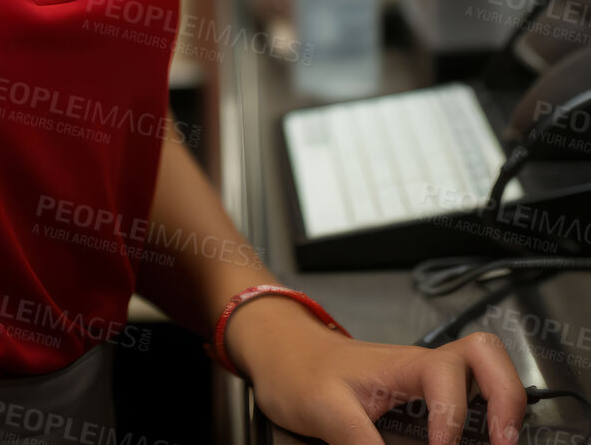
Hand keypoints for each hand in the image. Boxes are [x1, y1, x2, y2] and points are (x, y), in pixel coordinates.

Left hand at [223, 296, 526, 444]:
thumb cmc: (297, 370)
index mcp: (402, 363)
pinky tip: (476, 443)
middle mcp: (421, 368)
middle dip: (506, 396)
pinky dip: (481, 417)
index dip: (453, 415)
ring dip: (502, 403)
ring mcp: (423, 382)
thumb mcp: (326, 412)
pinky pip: (463, 399)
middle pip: (484, 354)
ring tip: (502, 443)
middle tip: (505, 441)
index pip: (448, 374)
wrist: (279, 350)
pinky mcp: (419, 400)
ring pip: (481, 371)